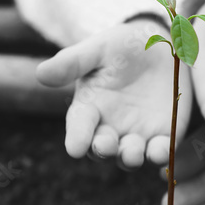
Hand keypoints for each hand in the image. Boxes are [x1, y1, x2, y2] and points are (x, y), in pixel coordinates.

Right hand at [36, 19, 191, 167]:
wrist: (158, 46)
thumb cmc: (120, 48)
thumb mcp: (97, 50)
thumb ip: (72, 62)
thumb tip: (40, 73)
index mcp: (89, 109)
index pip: (79, 127)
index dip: (77, 138)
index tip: (75, 148)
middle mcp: (110, 128)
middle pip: (103, 148)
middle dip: (103, 150)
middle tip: (105, 145)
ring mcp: (137, 135)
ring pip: (129, 156)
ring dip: (130, 157)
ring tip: (131, 151)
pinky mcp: (164, 135)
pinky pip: (161, 152)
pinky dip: (160, 155)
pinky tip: (161, 152)